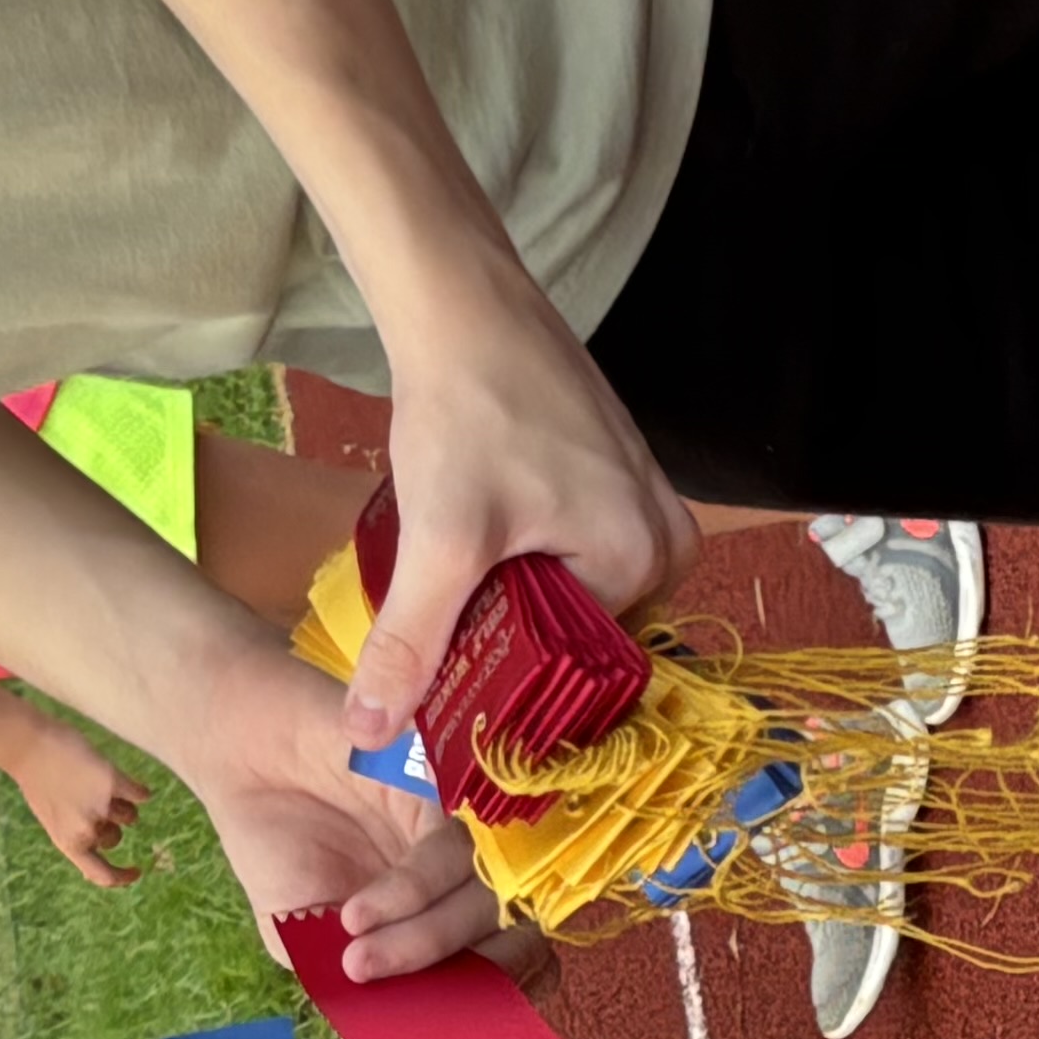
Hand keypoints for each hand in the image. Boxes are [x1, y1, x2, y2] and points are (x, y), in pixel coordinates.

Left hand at [11, 723, 145, 888]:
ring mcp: (101, 806)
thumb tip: (100, 844)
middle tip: (92, 801)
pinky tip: (132, 785)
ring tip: (97, 783)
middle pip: (115, 838)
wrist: (28, 746)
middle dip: (110, 824)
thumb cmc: (36, 780)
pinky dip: (139, 791)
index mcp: (68, 843)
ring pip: (129, 816)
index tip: (135, 870)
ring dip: (120, 803)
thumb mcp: (52, 817)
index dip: (122, 877)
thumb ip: (74, 833)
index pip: (102, 875)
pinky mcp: (113, 781)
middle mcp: (86, 830)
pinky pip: (138, 794)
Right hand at [171, 647, 505, 973]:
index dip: (499, 1004)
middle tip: (390, 990)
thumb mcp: (308, 942)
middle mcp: (469, 871)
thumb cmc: (281, 849)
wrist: (246, 757)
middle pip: (517, 935)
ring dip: (422, 940)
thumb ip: (352, 987)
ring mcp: (463, 827)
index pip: (518, 965)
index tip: (443, 1037)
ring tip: (354, 950)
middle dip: (461, 982)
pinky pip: (452, 847)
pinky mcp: (447, 780)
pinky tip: (354, 911)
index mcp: (451, 913)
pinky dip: (409, 891)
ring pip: (486, 895)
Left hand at [350, 292, 696, 748]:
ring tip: (452, 587)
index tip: (447, 695)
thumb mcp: (439, 539)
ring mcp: (647, 501)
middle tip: (441, 640)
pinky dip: (525, 563)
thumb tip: (372, 735)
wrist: (464, 303)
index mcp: (646, 560)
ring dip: (512, 603)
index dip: (509, 688)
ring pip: (573, 594)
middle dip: (512, 644)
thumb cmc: (466, 409)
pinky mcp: (616, 475)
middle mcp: (667, 536)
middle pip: (580, 635)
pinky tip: (474, 548)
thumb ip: (412, 642)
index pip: (579, 670)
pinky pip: (576, 551)